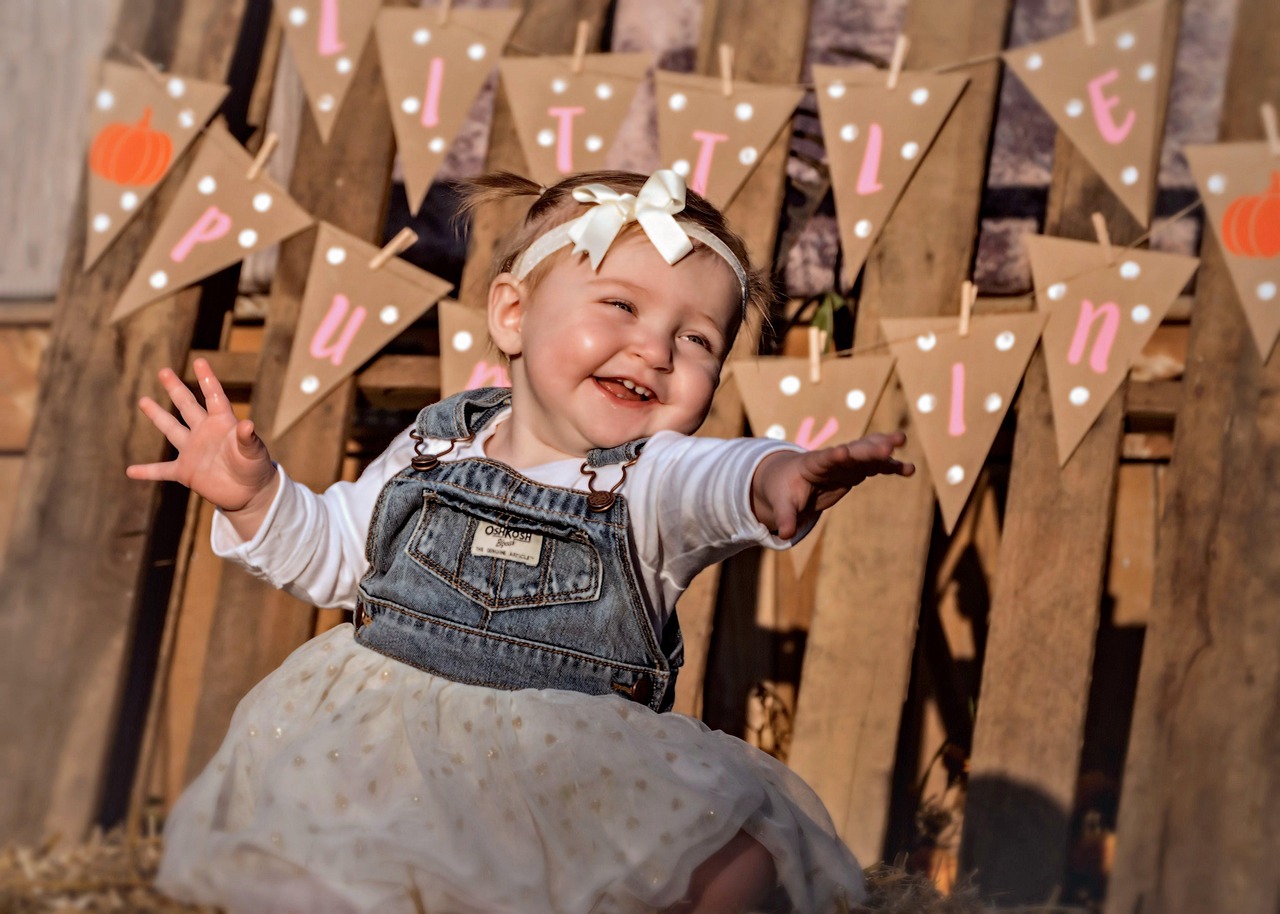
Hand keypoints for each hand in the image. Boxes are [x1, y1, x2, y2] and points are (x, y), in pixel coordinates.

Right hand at [126, 358, 278, 520]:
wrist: (251, 493)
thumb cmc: (256, 468)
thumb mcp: (254, 452)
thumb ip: (248, 439)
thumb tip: (248, 424)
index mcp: (222, 424)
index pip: (214, 397)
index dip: (207, 379)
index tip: (200, 361)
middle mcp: (204, 433)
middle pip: (187, 406)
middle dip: (175, 389)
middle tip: (164, 371)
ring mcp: (192, 451)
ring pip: (171, 429)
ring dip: (157, 415)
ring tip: (143, 401)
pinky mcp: (185, 472)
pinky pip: (162, 470)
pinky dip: (147, 471)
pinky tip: (130, 471)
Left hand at [751, 431, 914, 538]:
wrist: (789, 478)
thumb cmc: (783, 489)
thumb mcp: (782, 504)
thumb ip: (785, 516)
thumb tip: (784, 535)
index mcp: (812, 464)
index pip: (824, 459)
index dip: (834, 456)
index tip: (843, 452)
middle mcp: (833, 459)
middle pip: (852, 451)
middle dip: (869, 448)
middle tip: (887, 445)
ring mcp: (847, 463)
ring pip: (868, 452)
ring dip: (884, 447)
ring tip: (901, 439)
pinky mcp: (857, 470)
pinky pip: (876, 465)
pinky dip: (891, 466)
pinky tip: (909, 469)